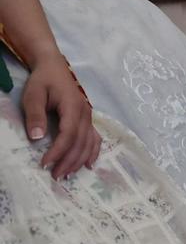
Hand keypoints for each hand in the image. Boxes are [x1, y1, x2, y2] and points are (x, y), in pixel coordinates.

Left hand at [22, 61, 98, 177]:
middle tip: (55, 176)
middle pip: (80, 142)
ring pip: (89, 143)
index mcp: (73, 107)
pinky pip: (94, 138)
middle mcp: (85, 114)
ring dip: (79, 160)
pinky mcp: (87, 118)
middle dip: (69, 161)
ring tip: (67, 174)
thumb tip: (37, 138)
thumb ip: (35, 115)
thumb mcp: (33, 95)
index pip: (68, 135)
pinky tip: (89, 164)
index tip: (45, 163)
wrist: (53, 67)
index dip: (58, 151)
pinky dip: (93, 152)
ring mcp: (88, 116)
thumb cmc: (43, 81)